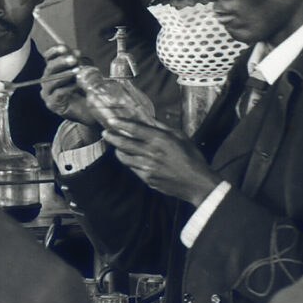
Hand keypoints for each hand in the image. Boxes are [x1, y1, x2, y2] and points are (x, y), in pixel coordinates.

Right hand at [36, 45, 103, 127]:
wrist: (88, 111)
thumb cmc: (83, 91)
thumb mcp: (81, 73)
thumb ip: (76, 63)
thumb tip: (75, 52)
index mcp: (53, 71)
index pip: (48, 57)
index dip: (54, 51)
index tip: (63, 48)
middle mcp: (47, 81)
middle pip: (49, 68)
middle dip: (61, 62)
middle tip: (73, 59)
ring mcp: (48, 93)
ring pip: (51, 81)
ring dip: (65, 74)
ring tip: (77, 71)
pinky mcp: (52, 104)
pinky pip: (58, 93)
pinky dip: (68, 88)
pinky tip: (77, 85)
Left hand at [103, 115, 220, 203]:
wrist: (197, 183)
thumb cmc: (192, 158)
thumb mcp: (180, 137)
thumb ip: (163, 128)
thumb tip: (149, 119)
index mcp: (159, 140)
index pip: (134, 129)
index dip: (121, 124)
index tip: (112, 121)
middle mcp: (150, 153)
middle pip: (123, 144)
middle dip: (112, 137)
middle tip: (106, 133)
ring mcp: (147, 168)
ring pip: (125, 158)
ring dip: (118, 151)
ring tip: (116, 147)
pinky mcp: (147, 179)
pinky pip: (133, 169)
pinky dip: (130, 162)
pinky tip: (130, 159)